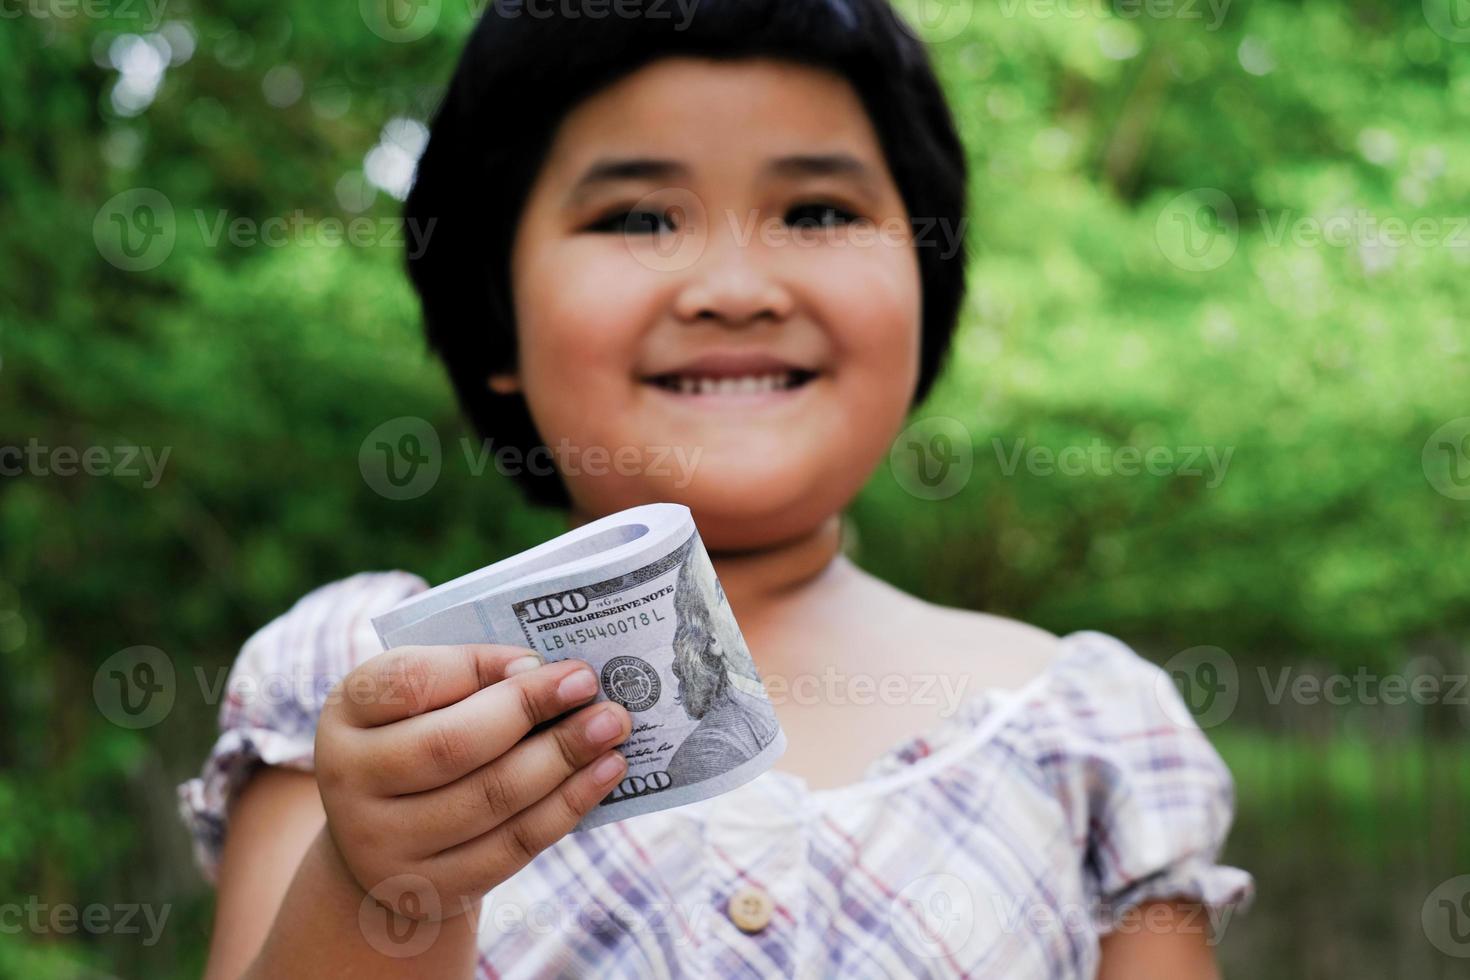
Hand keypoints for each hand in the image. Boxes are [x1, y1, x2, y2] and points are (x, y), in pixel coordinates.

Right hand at [314, 644, 630, 921]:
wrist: (386, 841)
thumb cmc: (418, 740)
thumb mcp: (422, 698)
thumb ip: (467, 675)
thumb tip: (540, 668)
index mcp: (346, 713)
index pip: (408, 680)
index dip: (476, 666)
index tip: (538, 657)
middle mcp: (350, 782)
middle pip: (452, 745)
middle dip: (530, 710)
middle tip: (590, 684)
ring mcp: (385, 846)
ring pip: (491, 799)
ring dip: (563, 757)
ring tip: (612, 725)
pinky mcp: (433, 889)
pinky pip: (514, 845)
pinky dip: (568, 805)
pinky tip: (606, 772)